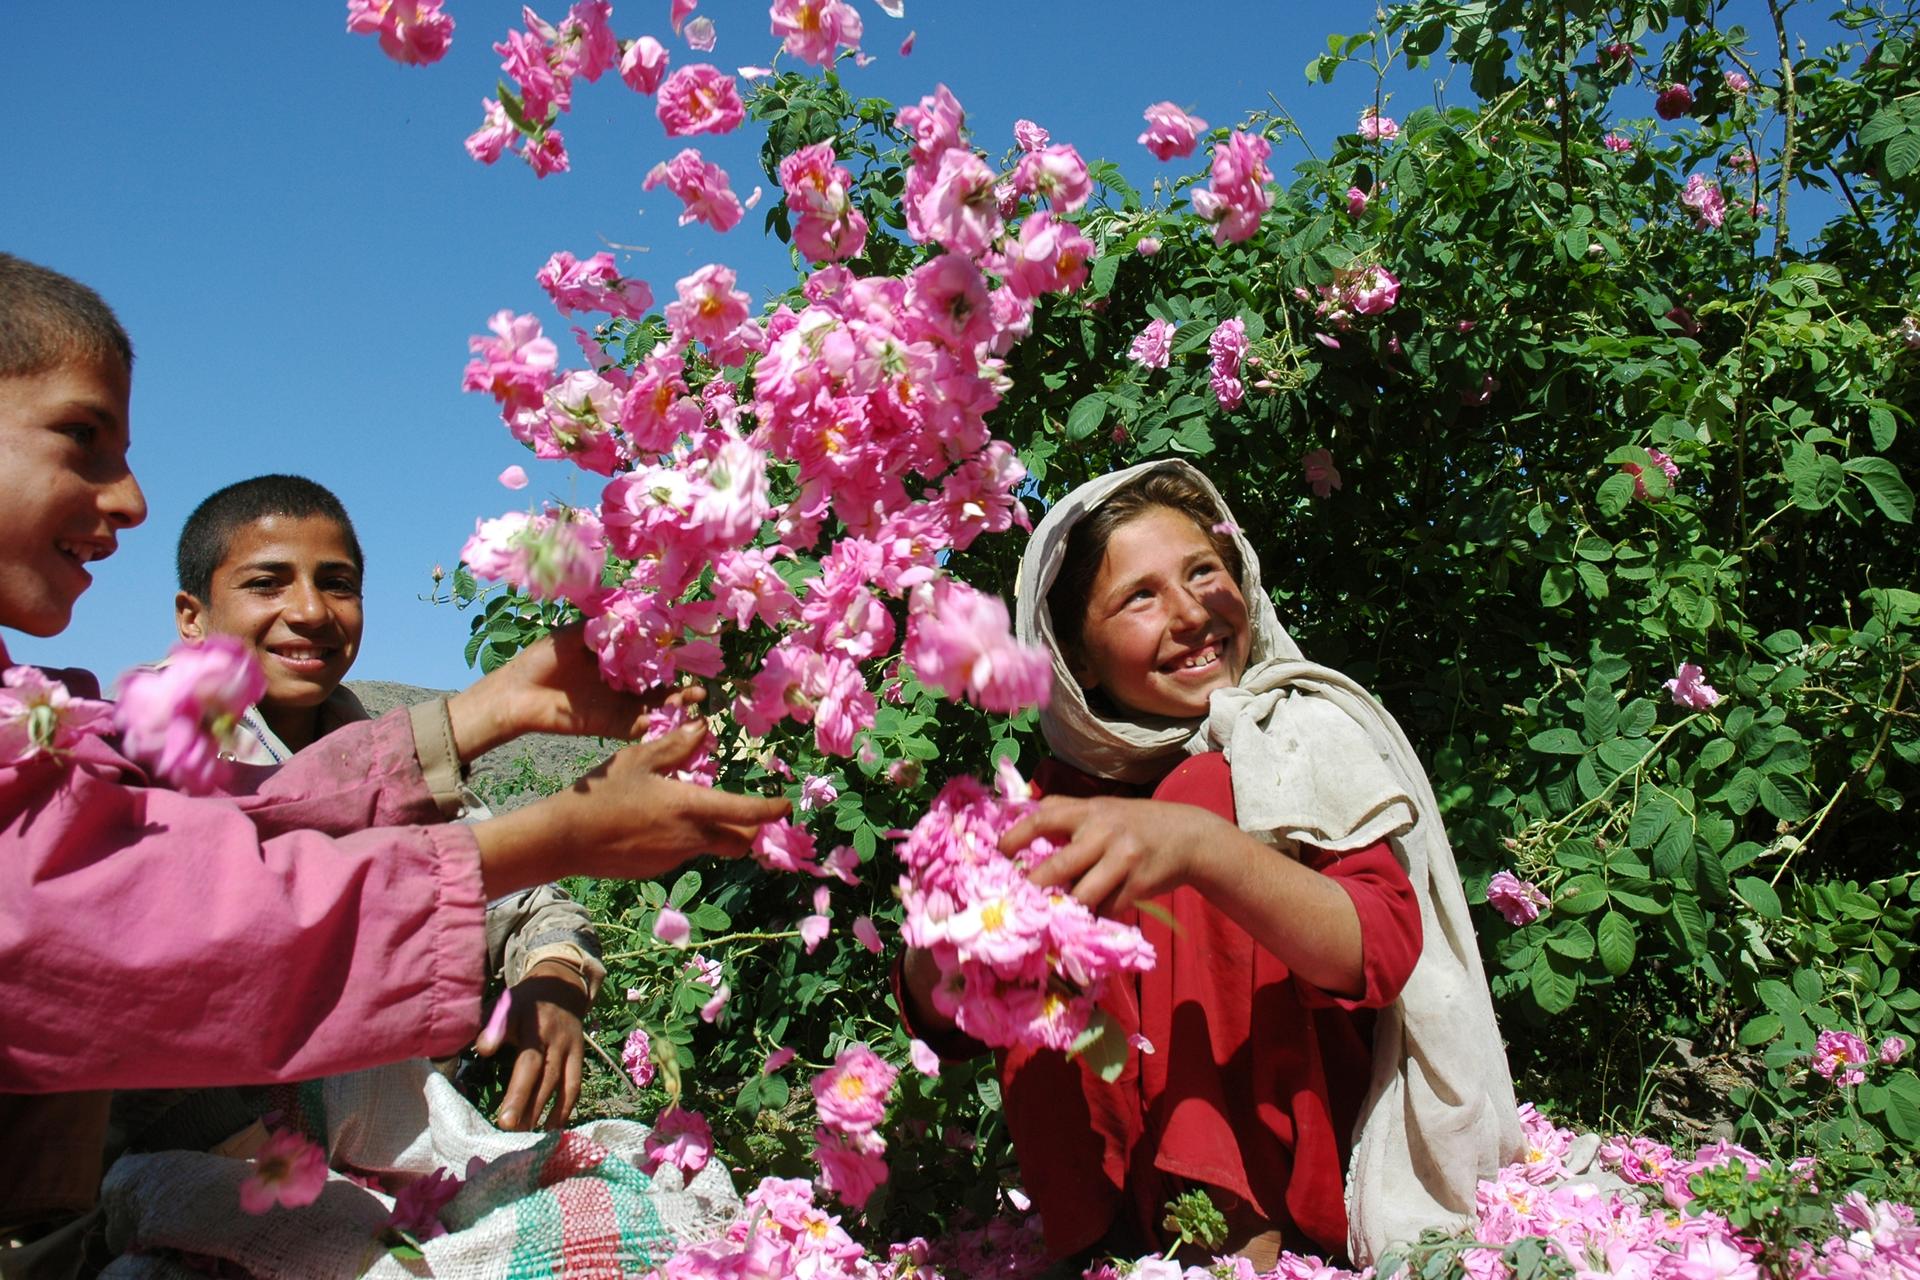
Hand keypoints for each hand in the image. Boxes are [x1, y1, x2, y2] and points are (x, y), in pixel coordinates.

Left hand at [447, 623, 700, 760]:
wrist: (518, 695)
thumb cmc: (542, 659)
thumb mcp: (576, 633)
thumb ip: (606, 626)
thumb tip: (637, 613)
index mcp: (615, 657)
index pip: (650, 653)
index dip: (671, 651)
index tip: (692, 646)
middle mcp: (623, 681)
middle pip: (661, 681)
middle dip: (683, 681)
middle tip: (702, 680)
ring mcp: (620, 704)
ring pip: (657, 704)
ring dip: (679, 703)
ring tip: (697, 699)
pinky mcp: (613, 725)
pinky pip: (643, 725)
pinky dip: (662, 723)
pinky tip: (678, 717)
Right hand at [473, 723, 790, 896]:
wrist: (566, 840)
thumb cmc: (601, 793)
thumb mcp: (637, 759)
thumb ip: (675, 746)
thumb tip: (704, 728)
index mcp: (690, 808)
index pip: (746, 814)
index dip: (770, 811)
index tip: (785, 806)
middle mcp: (690, 838)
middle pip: (739, 840)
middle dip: (749, 829)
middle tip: (746, 810)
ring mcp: (675, 858)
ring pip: (711, 846)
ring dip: (714, 831)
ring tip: (690, 807)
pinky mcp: (658, 869)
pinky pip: (684, 853)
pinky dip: (685, 838)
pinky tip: (656, 823)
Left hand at [485, 962, 589, 1130]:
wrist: (562, 988)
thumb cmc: (524, 1003)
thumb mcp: (504, 1003)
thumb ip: (491, 1024)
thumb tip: (481, 1049)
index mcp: (524, 1012)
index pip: (509, 1022)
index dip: (496, 1035)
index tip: (484, 1049)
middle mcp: (549, 1030)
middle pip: (534, 1065)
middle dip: (520, 1095)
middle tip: (504, 1124)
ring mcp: (567, 1044)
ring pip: (554, 1080)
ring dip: (539, 1109)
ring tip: (522, 1134)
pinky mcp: (580, 1056)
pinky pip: (573, 1085)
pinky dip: (564, 1109)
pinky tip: (550, 1130)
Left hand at [1002, 795, 1227, 916]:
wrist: (1187, 836)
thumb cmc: (1133, 823)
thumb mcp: (1101, 808)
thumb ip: (1064, 812)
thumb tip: (1017, 818)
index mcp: (1089, 811)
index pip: (1043, 819)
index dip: (1015, 836)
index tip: (999, 853)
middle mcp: (1104, 832)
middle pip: (1059, 867)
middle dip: (1035, 886)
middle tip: (1019, 898)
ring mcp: (1123, 860)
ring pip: (1082, 895)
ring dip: (1068, 906)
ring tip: (1057, 911)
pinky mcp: (1138, 885)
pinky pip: (1106, 909)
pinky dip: (1096, 914)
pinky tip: (1095, 911)